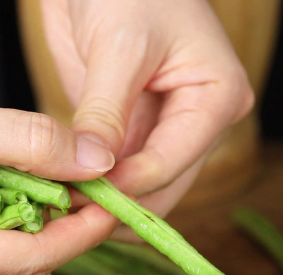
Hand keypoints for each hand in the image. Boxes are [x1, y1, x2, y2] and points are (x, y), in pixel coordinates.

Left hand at [41, 0, 253, 231]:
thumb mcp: (118, 47)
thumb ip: (106, 111)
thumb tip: (92, 168)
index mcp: (216, 97)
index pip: (172, 159)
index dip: (128, 186)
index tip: (83, 199)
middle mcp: (198, 122)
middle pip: (163, 184)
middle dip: (120, 204)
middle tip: (71, 218)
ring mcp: (166, 129)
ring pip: (142, 187)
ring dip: (107, 202)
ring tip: (66, 212)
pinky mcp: (135, 131)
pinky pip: (119, 171)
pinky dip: (96, 185)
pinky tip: (68, 196)